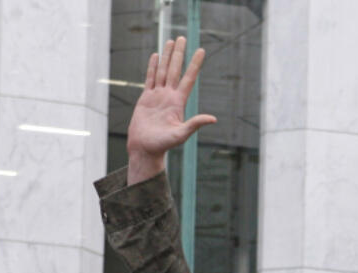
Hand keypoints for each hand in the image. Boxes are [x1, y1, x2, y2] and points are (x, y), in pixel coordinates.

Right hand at [126, 37, 217, 183]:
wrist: (145, 149)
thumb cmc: (162, 145)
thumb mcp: (181, 134)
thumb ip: (195, 124)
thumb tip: (213, 119)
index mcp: (178, 102)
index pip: (188, 78)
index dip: (194, 64)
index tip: (201, 50)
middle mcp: (169, 96)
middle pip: (175, 70)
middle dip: (179, 54)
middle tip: (182, 37)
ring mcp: (158, 96)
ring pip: (163, 71)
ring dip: (166, 56)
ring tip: (170, 41)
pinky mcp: (146, 98)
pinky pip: (150, 79)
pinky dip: (153, 67)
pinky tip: (156, 56)